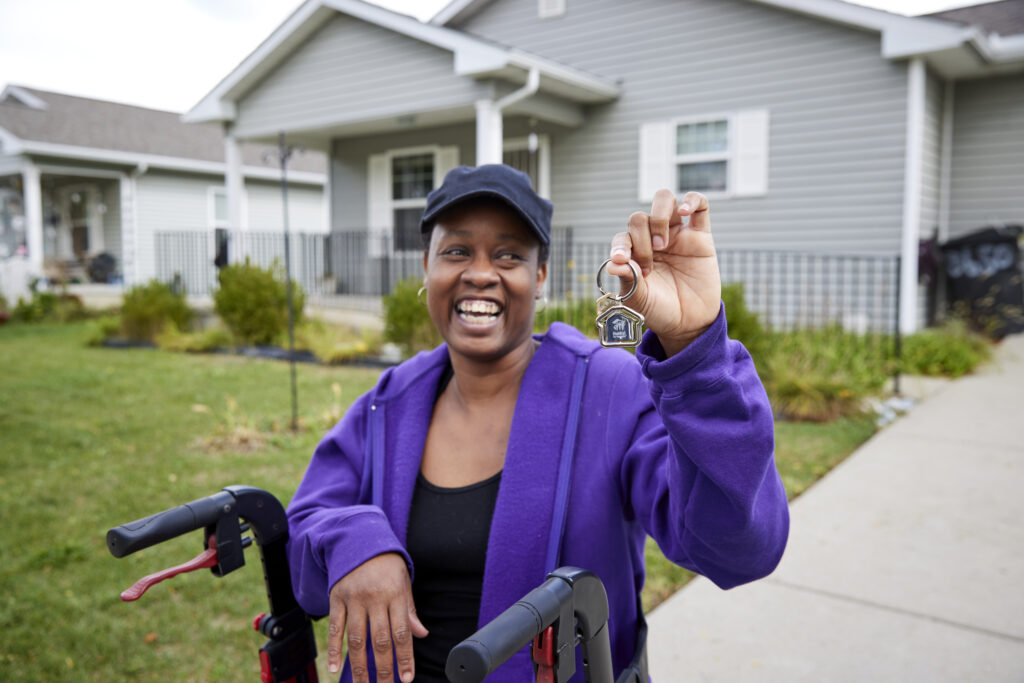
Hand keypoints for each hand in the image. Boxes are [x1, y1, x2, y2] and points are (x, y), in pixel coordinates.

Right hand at [327, 552, 427, 681]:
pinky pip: (335, 628)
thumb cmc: (386, 565)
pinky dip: (333, 649)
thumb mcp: (404, 582)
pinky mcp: (337, 598)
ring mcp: (354, 598)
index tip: (406, 678)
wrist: (360, 538)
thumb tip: (421, 634)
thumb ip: (410, 610)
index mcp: (396, 594)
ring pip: (357, 639)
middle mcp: (375, 598)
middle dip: (384, 669)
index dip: (404, 658)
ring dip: (360, 666)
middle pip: (380, 640)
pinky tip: (334, 668)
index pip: (402, 633)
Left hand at [607, 189, 721, 355]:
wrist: (688, 323)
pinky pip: (700, 206)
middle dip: (640, 239)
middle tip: (648, 267)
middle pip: (640, 217)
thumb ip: (628, 281)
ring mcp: (677, 235)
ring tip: (662, 244)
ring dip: (659, 217)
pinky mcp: (701, 236)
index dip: (620, 246)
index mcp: (634, 253)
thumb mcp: (639, 300)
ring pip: (665, 202)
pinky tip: (684, 210)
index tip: (621, 260)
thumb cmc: (659, 310)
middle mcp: (653, 239)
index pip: (623, 237)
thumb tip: (612, 264)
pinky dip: (692, 200)